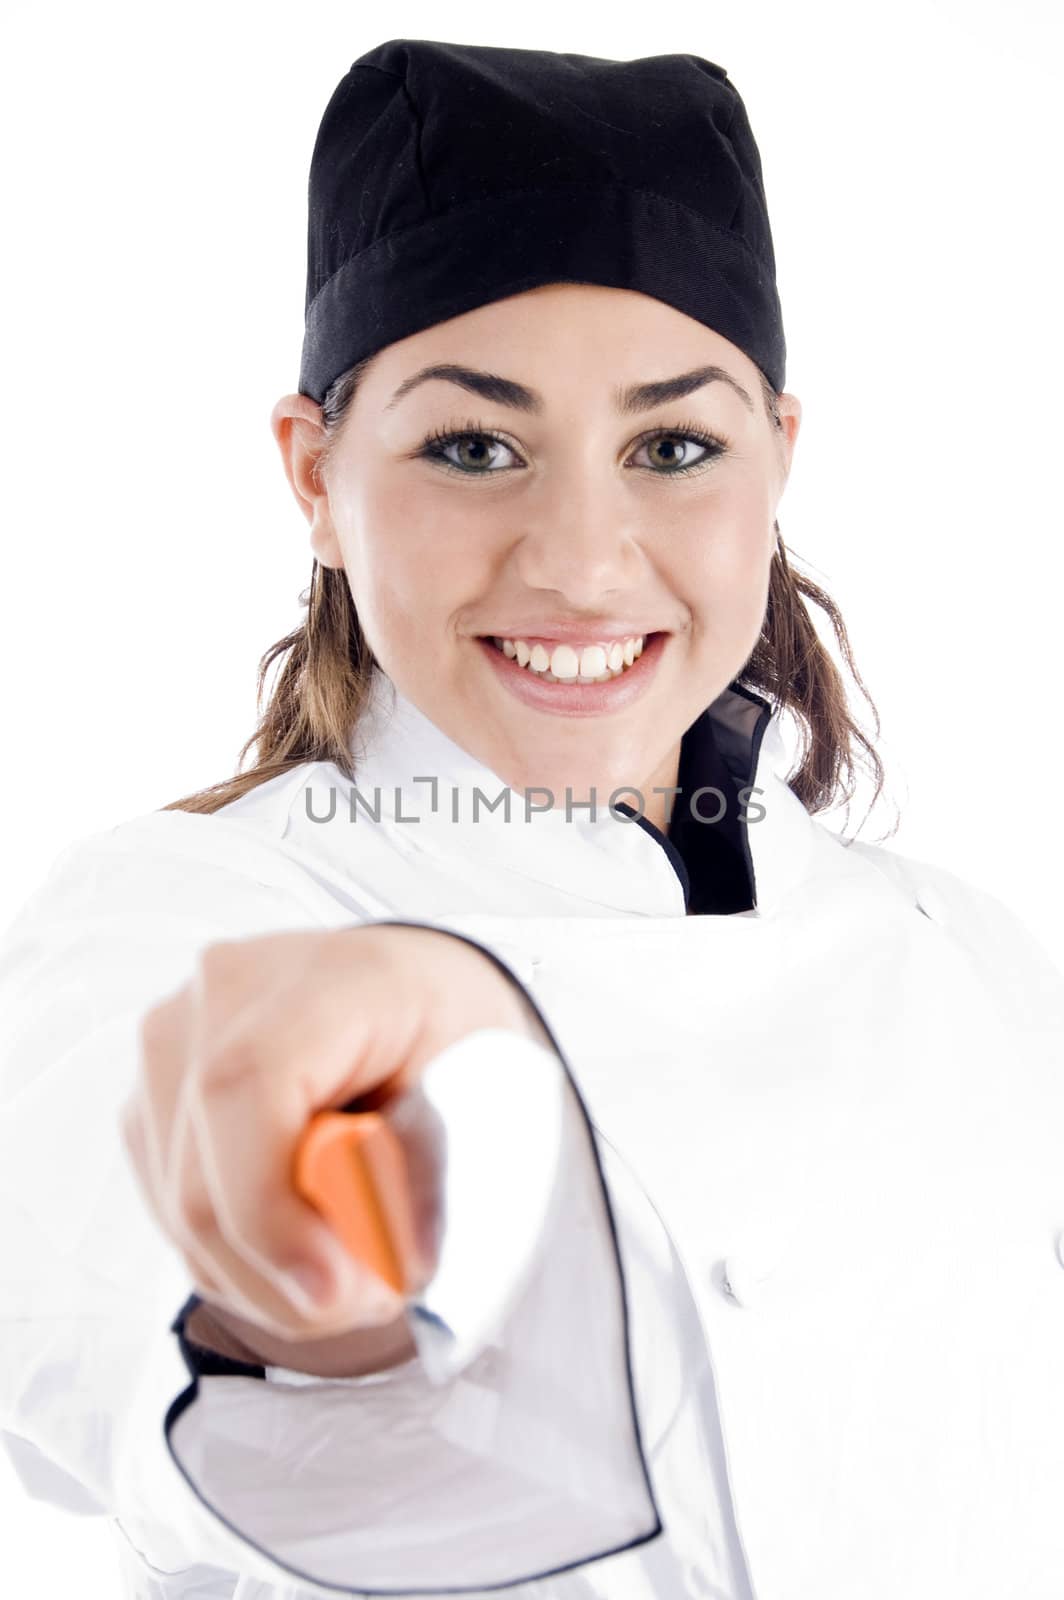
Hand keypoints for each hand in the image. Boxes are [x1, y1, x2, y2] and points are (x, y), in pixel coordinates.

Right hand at [120, 923, 547, 1348]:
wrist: (417, 995)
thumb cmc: (453, 1042)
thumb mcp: (484, 1100)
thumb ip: (418, 1181)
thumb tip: (342, 1278)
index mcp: (331, 976)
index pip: (246, 1085)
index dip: (269, 1208)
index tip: (330, 1289)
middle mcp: (229, 993)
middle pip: (202, 1177)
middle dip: (285, 1275)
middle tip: (374, 1296)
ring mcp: (176, 1042)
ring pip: (180, 1214)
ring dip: (266, 1279)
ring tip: (353, 1267)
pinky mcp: (153, 1096)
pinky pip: (173, 1214)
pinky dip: (241, 1259)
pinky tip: (305, 1238)